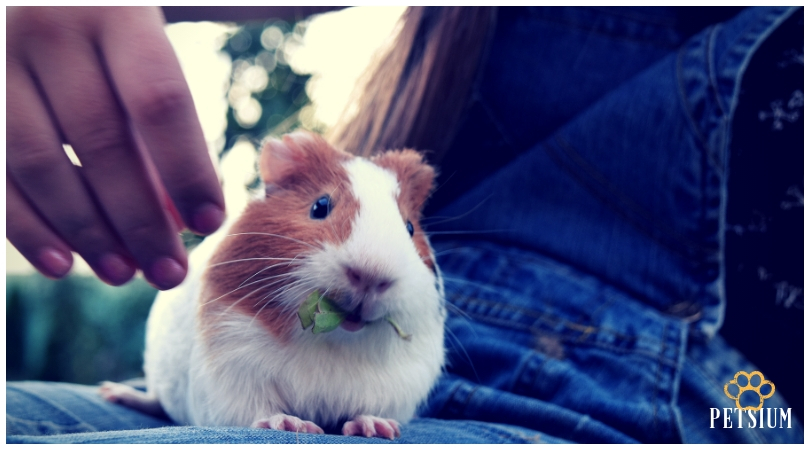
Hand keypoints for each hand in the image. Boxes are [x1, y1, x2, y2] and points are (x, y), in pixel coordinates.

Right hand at [6, 7, 225, 289]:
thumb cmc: (102, 32)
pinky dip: (26, 226)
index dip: (186, 167)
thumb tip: (181, 220)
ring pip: (39, 163)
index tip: (211, 223)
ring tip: (123, 275)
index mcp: (117, 13)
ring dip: (86, 231)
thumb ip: (161, 125)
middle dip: (140, 219)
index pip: (158, 100)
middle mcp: (50, 29)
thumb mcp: (138, 52)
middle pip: (102, 142)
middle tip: (171, 273)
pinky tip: (62, 264)